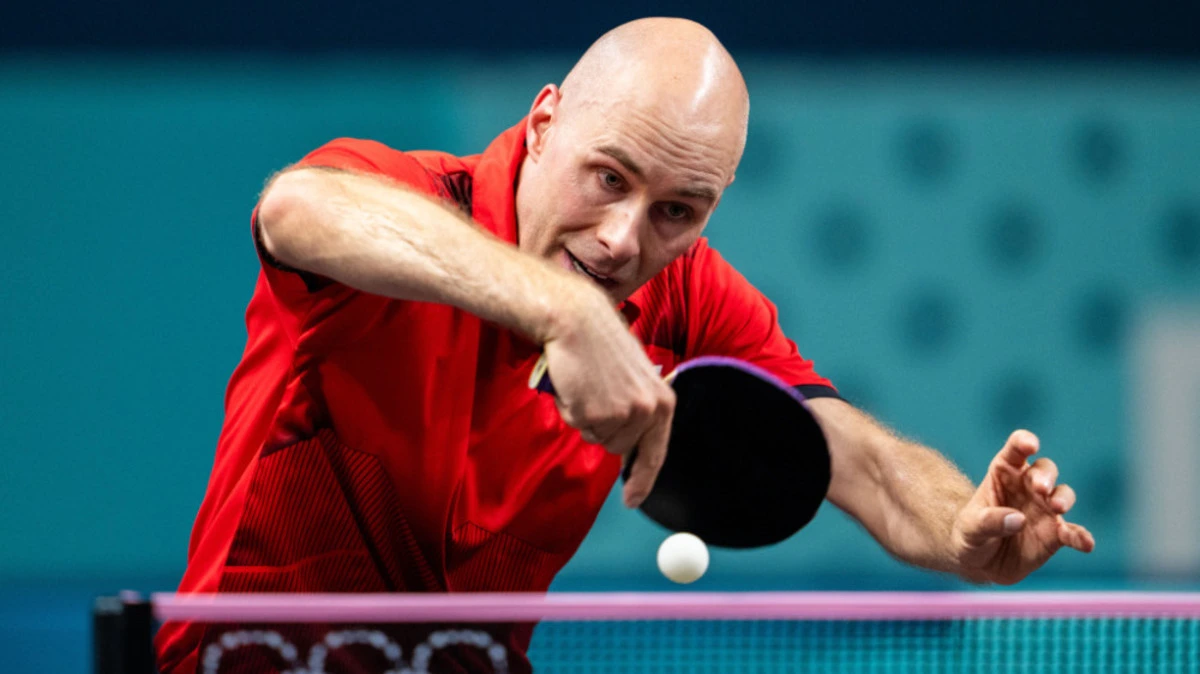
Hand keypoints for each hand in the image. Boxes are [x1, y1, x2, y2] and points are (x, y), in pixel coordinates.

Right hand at [541, 284, 674, 508]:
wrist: (577, 319)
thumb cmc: (600, 343)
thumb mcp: (634, 377)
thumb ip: (637, 408)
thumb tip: (629, 443)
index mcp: (662, 401)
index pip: (655, 453)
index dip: (643, 480)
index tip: (633, 501)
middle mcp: (648, 411)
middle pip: (618, 447)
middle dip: (602, 427)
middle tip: (595, 391)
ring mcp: (622, 415)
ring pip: (596, 437)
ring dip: (586, 416)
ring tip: (585, 384)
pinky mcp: (596, 414)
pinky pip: (577, 426)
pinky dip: (570, 409)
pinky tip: (574, 383)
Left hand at [951, 430, 1095, 583]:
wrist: (979, 563)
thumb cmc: (971, 535)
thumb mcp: (970, 527)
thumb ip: (989, 521)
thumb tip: (1018, 519)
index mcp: (1004, 473)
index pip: (1016, 450)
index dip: (1024, 442)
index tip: (1030, 445)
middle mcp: (1029, 487)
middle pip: (1045, 470)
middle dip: (1046, 475)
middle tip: (1041, 488)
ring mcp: (1045, 509)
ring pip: (1063, 495)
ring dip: (1063, 498)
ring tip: (1057, 507)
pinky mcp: (1056, 535)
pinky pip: (1072, 533)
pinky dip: (1080, 536)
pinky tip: (1086, 544)